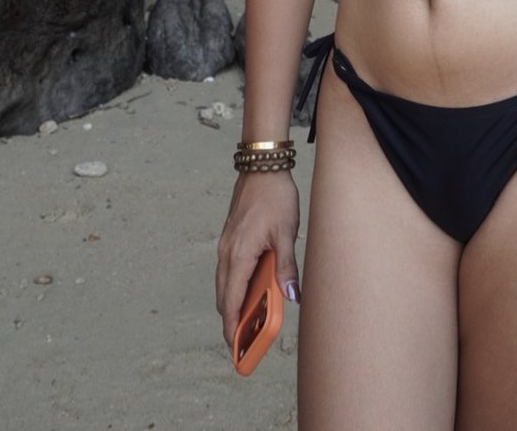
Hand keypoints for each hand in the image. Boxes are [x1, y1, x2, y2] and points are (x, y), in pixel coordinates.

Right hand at [216, 169, 301, 347]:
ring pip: (224, 285)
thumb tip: (291, 295)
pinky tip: (250, 293)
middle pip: (224, 298)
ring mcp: (225, 246)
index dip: (233, 327)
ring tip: (249, 324)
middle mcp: (227, 253)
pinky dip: (234, 289)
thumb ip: (286, 265)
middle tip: (245, 344)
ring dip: (232, 306)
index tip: (236, 348)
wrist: (261, 166)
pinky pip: (228, 272)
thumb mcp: (286, 232)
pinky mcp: (230, 239)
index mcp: (239, 254)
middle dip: (232, 322)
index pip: (231, 301)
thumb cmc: (275, 197)